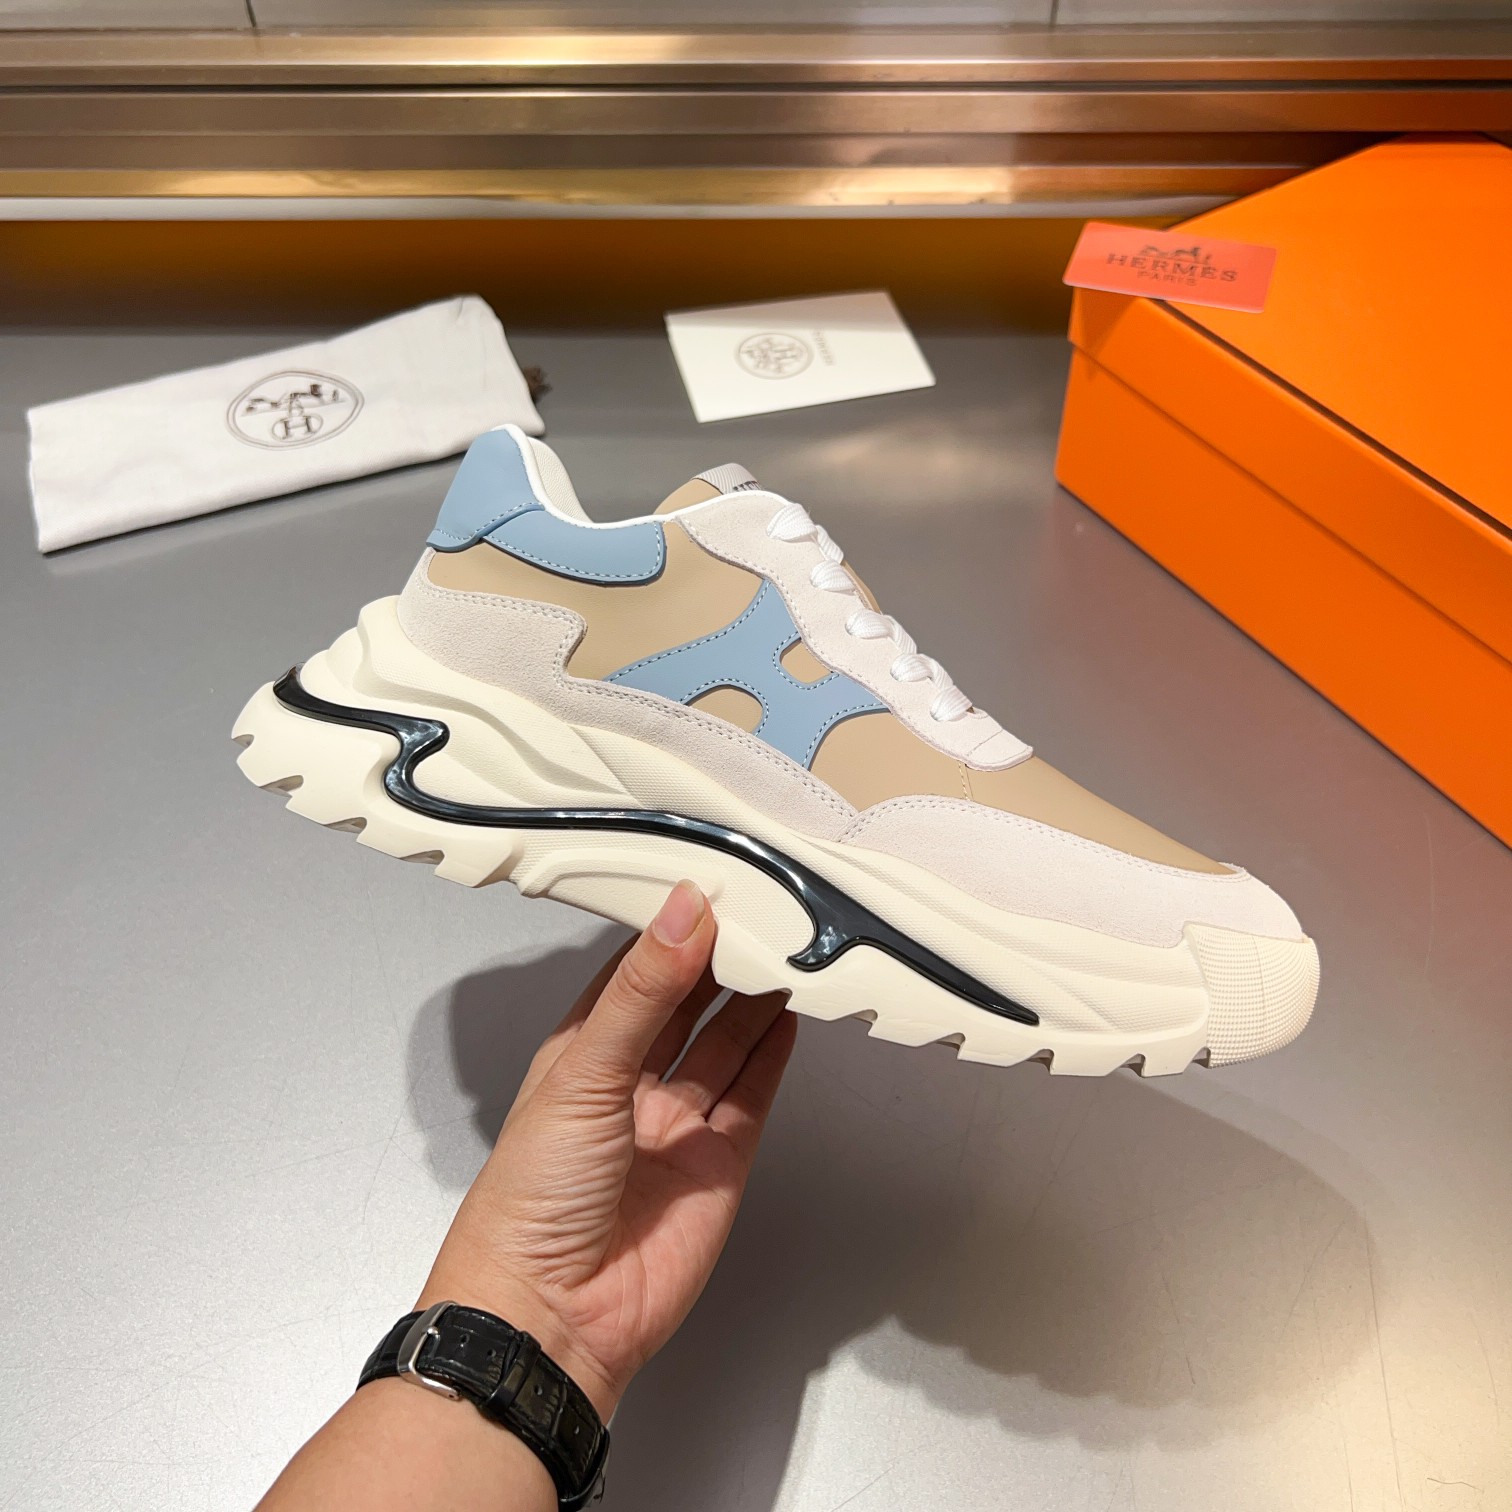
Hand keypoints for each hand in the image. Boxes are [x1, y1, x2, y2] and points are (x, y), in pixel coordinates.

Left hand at [419, 880, 796, 1419]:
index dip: (667, 930)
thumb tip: (684, 911)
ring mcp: (674, 1126)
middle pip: (684, 1006)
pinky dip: (770, 1058)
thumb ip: (643, 992)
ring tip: (785, 948)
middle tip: (761, 909)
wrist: (554, 1314)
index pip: (631, 973)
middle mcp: (628, 1085)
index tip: (707, 883)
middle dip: (718, 960)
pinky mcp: (717, 1165)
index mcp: (579, 1054)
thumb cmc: (534, 1195)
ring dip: (752, 1000)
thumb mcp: (584, 1071)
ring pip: (724, 1047)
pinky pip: (750, 1098)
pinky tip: (786, 1015)